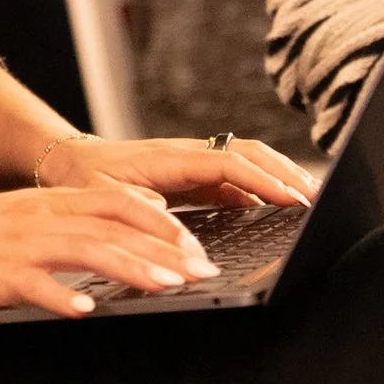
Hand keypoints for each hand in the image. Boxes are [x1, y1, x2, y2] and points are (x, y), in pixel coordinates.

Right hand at [0, 186, 225, 316]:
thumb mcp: (41, 210)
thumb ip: (89, 210)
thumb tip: (144, 207)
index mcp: (57, 201)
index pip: (120, 202)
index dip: (162, 221)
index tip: (196, 246)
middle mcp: (46, 217)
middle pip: (113, 227)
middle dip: (161, 249)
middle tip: (200, 271)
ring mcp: (24, 245)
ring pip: (85, 249)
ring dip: (129, 267)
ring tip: (166, 285)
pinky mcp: (1, 273)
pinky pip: (34, 284)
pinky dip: (61, 295)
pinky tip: (86, 308)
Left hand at [40, 135, 318, 209]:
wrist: (68, 162)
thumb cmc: (86, 179)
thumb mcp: (108, 199)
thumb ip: (141, 212)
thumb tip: (178, 230)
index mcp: (171, 157)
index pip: (228, 163)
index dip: (261, 180)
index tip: (289, 198)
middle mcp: (188, 154)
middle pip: (248, 154)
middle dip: (284, 172)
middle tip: (315, 198)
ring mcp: (193, 163)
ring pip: (246, 162)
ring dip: (278, 176)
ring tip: (308, 199)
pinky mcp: (193, 176)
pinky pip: (235, 178)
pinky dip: (260, 188)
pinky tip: (276, 208)